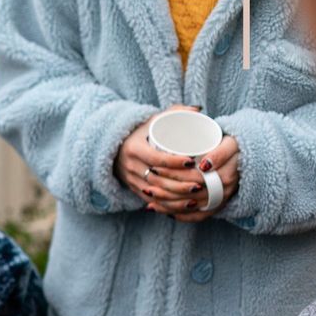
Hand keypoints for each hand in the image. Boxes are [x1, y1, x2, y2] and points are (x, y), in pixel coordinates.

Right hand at [114, 106, 241, 222]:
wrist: (115, 147)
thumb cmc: (141, 132)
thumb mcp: (153, 120)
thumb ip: (175, 112)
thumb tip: (199, 110)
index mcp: (134, 148)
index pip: (156, 158)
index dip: (174, 162)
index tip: (191, 161)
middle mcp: (130, 165)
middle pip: (158, 179)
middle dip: (180, 183)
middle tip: (201, 182)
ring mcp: (131, 179)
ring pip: (156, 192)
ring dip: (177, 196)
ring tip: (197, 194)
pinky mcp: (134, 188)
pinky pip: (151, 200)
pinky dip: (168, 204)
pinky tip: (184, 204)